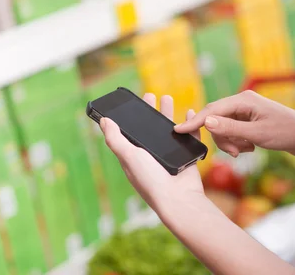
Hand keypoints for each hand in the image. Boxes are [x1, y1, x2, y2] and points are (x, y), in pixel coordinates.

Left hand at [99, 93, 203, 213]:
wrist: (179, 199)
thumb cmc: (151, 181)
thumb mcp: (128, 157)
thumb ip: (116, 139)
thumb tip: (103, 121)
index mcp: (135, 156)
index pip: (130, 132)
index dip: (130, 118)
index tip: (131, 102)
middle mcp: (152, 156)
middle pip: (150, 128)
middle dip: (150, 111)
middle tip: (150, 95)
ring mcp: (170, 156)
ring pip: (170, 129)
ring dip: (168, 114)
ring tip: (168, 98)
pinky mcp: (186, 156)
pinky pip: (189, 136)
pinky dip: (190, 124)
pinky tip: (190, 112)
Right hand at [174, 90, 294, 169]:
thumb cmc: (286, 133)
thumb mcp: (257, 134)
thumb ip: (230, 129)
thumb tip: (207, 121)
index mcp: (243, 100)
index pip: (212, 110)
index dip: (195, 122)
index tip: (178, 131)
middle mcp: (242, 102)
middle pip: (216, 119)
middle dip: (222, 138)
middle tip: (236, 153)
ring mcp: (246, 111)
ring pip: (224, 128)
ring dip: (231, 142)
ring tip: (247, 150)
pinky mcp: (250, 121)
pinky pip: (233, 131)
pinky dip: (238, 142)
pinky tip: (251, 147)